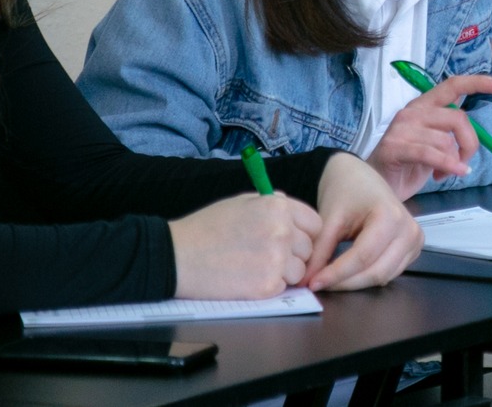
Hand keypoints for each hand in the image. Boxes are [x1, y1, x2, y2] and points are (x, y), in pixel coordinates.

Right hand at [169, 193, 321, 298]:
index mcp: (279, 207)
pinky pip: (282, 288)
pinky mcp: (266, 286)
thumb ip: (274, 206)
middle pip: (308, 249)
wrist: (176, 256)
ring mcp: (276, 260)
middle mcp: (283, 231)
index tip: (292, 241)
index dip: (304, 234)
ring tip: (253, 267)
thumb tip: (297, 214)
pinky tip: (247, 279)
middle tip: (264, 256)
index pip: (315, 224)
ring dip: (282, 273)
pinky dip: (268, 287)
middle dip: (293, 254)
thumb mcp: (243, 203)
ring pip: (299, 271)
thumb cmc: (207, 228)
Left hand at [304, 153, 424, 291]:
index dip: (336, 274)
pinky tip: (348, 272)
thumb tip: (309, 282)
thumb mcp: (329, 220)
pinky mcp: (413, 248)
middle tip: (318, 284)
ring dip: (355, 283)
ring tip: (330, 279)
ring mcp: (415, 240)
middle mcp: (409, 230)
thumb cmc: (345, 192)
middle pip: (376, 272)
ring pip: (384, 277)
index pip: (363, 257)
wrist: (360, 178)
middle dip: (345, 283)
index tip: (312, 283)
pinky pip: (390, 273)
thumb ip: (320, 252)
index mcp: (390, 216)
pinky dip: (367, 278)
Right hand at [368, 73, 491, 198]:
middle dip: (469, 143)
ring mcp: (402, 128)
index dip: (479, 82)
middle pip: (458, 118)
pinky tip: (449, 174)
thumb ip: (450, 132)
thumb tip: (471, 135)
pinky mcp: (395, 147)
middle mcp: (412, 111)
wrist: (375, 187)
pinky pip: (431, 153)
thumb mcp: (434, 144)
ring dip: (453, 161)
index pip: (453, 84)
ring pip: (445, 140)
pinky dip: (447, 165)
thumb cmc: (406, 165)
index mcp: (423, 106)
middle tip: (464, 162)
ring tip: (443, 173)